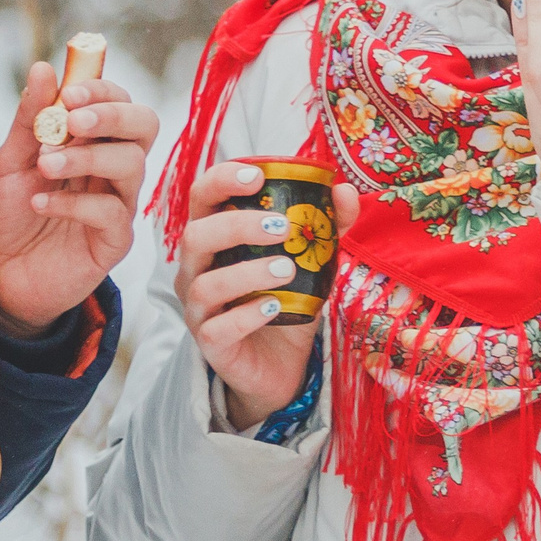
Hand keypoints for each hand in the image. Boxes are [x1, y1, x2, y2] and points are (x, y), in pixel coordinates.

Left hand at [0, 66, 159, 337]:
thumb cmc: (9, 216)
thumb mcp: (9, 162)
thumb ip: (29, 120)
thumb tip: (43, 68)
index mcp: (93, 143)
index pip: (120, 102)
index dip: (102, 91)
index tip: (69, 93)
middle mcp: (114, 169)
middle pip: (145, 125)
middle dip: (112, 115)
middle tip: (73, 121)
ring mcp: (119, 204)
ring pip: (132, 165)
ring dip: (87, 157)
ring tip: (45, 164)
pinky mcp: (114, 241)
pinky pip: (112, 212)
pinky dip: (74, 202)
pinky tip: (40, 203)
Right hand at [175, 161, 361, 431]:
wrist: (282, 364)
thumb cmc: (287, 301)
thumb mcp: (312, 260)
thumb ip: (327, 224)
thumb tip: (345, 191)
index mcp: (215, 238)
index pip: (201, 197)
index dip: (221, 180)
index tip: (258, 176)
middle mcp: (197, 270)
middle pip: (195, 236)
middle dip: (236, 225)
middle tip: (282, 226)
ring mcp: (198, 308)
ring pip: (205, 285)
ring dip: (247, 272)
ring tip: (288, 268)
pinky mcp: (210, 344)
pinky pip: (218, 328)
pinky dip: (246, 316)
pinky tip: (274, 307)